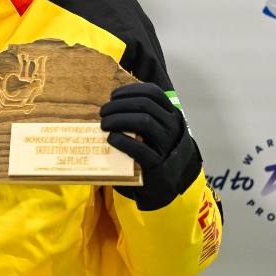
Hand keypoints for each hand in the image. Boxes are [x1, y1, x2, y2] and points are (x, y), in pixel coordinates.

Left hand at [100, 82, 201, 210]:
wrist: (167, 185)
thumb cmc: (155, 152)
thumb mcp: (154, 131)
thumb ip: (140, 116)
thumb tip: (112, 104)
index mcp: (171, 115)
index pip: (153, 93)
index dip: (130, 91)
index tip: (113, 96)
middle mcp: (172, 126)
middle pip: (144, 105)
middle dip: (119, 105)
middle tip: (102, 112)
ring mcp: (167, 145)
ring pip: (143, 121)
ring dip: (118, 119)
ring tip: (103, 124)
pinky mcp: (158, 164)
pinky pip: (139, 148)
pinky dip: (122, 140)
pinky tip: (111, 139)